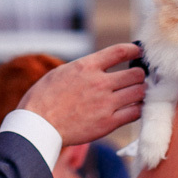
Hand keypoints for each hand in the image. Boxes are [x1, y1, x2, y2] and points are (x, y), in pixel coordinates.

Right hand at [18, 42, 144, 146]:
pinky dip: (137, 109)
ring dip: (140, 92)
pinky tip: (132, 109)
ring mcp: (105, 103)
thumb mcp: (61, 73)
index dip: (135, 50)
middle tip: (137, 79)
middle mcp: (99, 82)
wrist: (37, 126)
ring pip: (139, 92)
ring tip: (136, 94)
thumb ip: (83, 69)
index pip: (120, 51)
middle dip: (139, 75)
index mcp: (86, 66)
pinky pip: (135, 113)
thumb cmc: (43, 99)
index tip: (139, 52)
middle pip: (136, 73)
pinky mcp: (108, 123)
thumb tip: (98, 66)